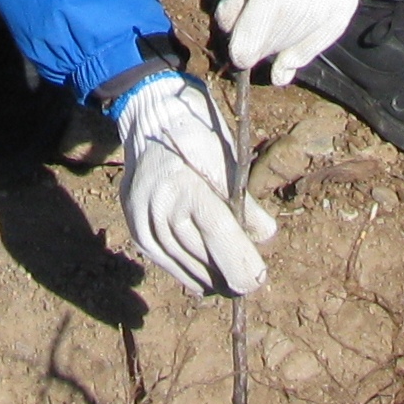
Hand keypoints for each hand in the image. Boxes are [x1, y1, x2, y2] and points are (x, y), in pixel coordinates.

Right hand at [112, 72, 273, 296]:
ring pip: (186, 267)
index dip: (241, 262)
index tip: (258, 280)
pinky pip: (169, 265)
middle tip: (250, 282)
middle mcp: (161, 207)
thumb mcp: (229, 163)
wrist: (153, 121)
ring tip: (231, 279)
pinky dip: (191, 274)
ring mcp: (145, 222)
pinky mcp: (138, 232)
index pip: (218, 233)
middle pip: (203, 257)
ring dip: (212, 278)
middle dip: (230, 274)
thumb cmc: (200, 139)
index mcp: (187, 185)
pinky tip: (208, 277)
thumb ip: (246, 204)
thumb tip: (265, 237)